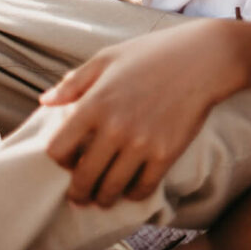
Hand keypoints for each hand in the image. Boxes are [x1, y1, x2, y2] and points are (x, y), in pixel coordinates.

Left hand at [40, 21, 241, 206]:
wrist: (205, 57)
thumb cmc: (154, 53)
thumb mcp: (108, 57)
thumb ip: (74, 82)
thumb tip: (45, 102)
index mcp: (94, 103)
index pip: (58, 150)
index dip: (60, 160)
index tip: (70, 160)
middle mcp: (115, 127)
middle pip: (83, 178)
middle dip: (79, 191)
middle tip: (81, 194)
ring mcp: (141, 142)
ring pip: (110, 189)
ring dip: (104, 197)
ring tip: (105, 196)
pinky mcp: (166, 152)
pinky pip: (142, 188)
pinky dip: (134, 194)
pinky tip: (132, 187)